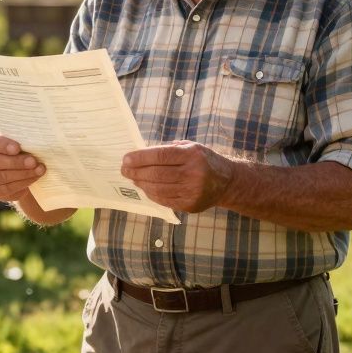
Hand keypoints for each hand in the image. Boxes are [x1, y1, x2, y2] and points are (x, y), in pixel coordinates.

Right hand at [0, 128, 45, 202]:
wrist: (14, 167)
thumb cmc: (15, 147)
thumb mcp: (15, 139)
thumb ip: (18, 139)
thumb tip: (33, 143)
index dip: (2, 145)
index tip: (17, 148)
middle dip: (16, 162)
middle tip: (33, 161)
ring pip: (1, 176)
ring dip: (22, 173)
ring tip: (39, 169)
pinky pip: (6, 188)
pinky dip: (22, 183)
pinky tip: (34, 177)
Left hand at [121, 141, 235, 212]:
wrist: (227, 182)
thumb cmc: (204, 160)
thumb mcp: (190, 147)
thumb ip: (168, 150)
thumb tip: (140, 156)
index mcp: (192, 155)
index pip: (160, 155)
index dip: (140, 158)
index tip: (126, 159)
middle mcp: (193, 173)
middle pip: (156, 174)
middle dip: (136, 172)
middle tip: (124, 169)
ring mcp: (192, 192)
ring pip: (158, 189)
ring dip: (141, 183)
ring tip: (133, 178)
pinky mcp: (190, 205)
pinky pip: (164, 200)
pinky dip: (151, 194)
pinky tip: (145, 188)